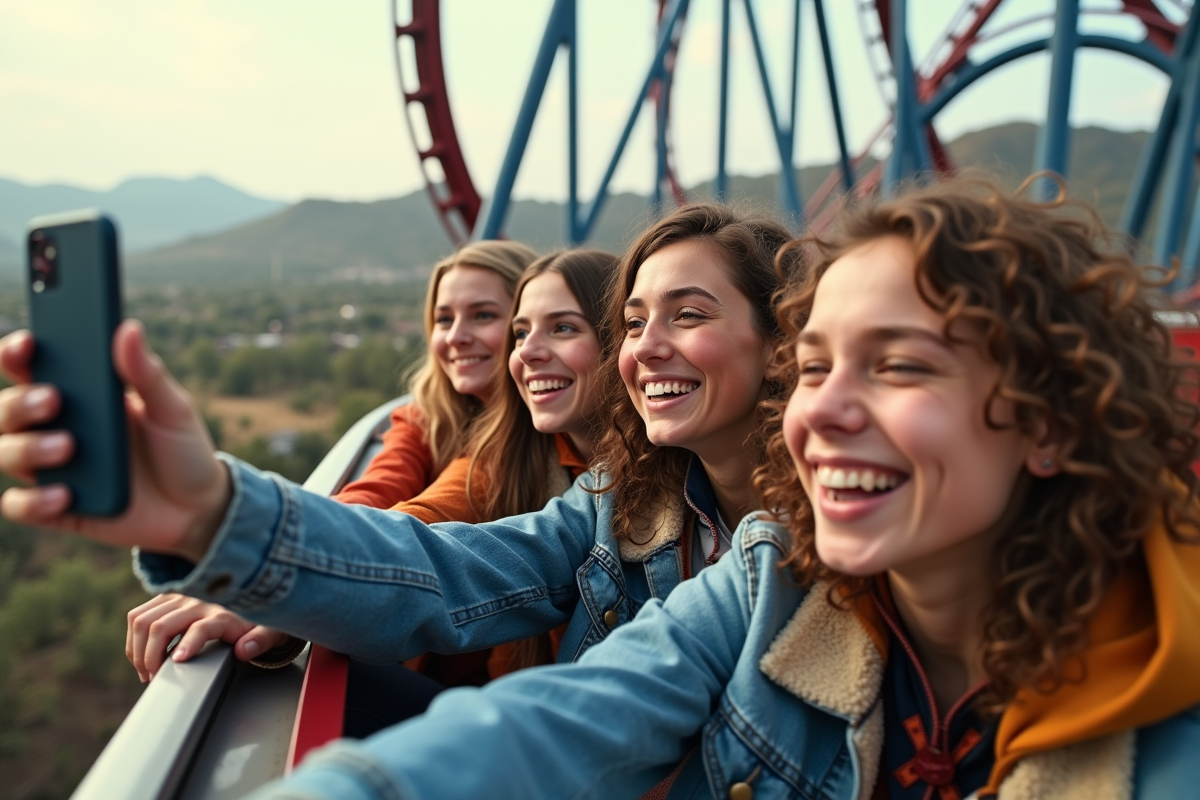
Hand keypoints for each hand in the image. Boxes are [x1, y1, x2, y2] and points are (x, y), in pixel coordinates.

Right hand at [0, 321, 229, 561]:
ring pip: (5, 452)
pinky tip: (64, 495)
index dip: (17, 352)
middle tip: (53, 399)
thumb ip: (147, 373)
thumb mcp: (172, 409)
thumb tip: (130, 327)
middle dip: (19, 402)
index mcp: (77, 395)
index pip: (30, 366)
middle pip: (6, 409)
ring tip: (69, 446)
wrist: (198, 507)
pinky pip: (20, 506)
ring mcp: (51, 469)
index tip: (28, 343)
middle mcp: (53, 428)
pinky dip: (33, 501)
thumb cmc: (181, 448)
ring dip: (27, 447)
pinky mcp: (56, 508)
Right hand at [126, 593, 290, 681]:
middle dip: (150, 657)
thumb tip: (244, 650)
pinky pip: (139, 614)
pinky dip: (134, 637)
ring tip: (145, 671)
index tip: (178, 662)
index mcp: (223, 613)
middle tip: (154, 678)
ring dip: (137, 648)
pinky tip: (141, 654)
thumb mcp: (271, 631)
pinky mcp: (168, 597)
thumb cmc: (260, 620)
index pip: (200, 628)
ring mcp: (179, 597)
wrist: (255, 596)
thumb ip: (261, 641)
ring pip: (143, 619)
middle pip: (160, 625)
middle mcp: (197, 602)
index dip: (188, 645)